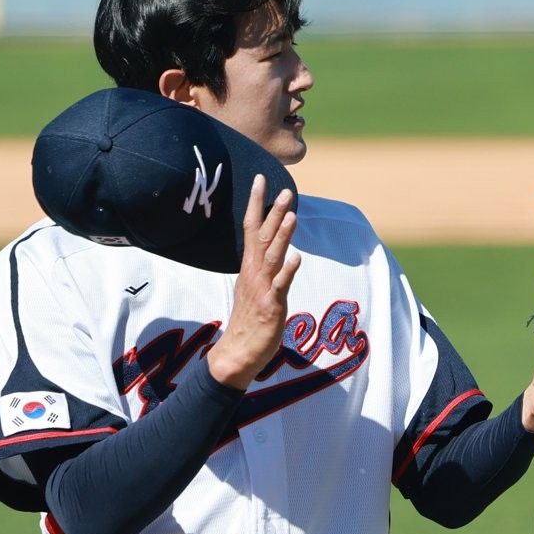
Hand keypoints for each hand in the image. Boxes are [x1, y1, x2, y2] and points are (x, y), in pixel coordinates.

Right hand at [207, 174, 301, 389]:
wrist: (236, 353)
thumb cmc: (249, 319)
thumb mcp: (256, 286)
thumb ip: (264, 265)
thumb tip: (276, 247)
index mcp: (250, 266)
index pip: (251, 227)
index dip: (257, 203)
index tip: (261, 179)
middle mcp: (254, 273)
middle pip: (263, 236)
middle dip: (273, 212)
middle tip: (285, 189)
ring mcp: (262, 289)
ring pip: (272, 256)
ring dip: (282, 235)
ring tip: (292, 214)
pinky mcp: (270, 306)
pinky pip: (280, 287)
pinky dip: (287, 272)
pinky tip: (297, 258)